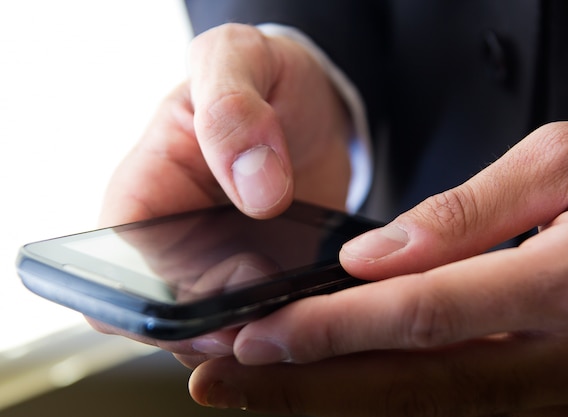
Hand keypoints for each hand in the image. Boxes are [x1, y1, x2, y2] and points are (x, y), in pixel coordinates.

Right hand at [92, 23, 350, 355]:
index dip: (149, 310)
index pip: (113, 273)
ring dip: (254, 333)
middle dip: (213, 331)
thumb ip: (233, 109)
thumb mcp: (239, 60)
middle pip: (171, 314)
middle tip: (270, 320)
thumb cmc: (262, 74)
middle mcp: (176, 235)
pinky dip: (288, 321)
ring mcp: (222, 261)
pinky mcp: (267, 273)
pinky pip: (267, 315)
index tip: (213, 315)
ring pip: (217, 328)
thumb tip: (255, 190)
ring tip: (301, 317)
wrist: (313, 101)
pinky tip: (319, 309)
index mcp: (146, 189)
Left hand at [188, 119, 567, 414]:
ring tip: (261, 386)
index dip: (333, 328)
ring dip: (337, 399)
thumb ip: (474, 211)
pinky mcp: (562, 397)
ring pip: (431, 406)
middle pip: (413, 385)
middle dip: (308, 388)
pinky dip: (391, 395)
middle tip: (226, 380)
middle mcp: (565, 359)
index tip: (261, 333)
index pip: (422, 316)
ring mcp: (566, 393)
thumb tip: (379, 253)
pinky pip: (464, 402)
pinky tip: (342, 382)